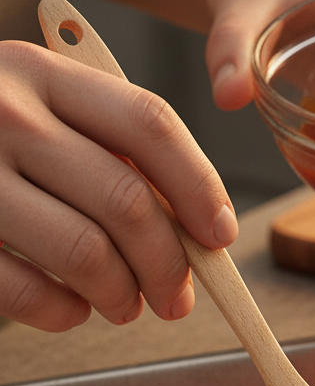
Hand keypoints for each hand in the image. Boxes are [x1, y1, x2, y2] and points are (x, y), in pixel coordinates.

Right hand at [0, 41, 236, 330]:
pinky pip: (25, 289)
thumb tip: (199, 228)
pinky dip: (64, 313)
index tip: (221, 236)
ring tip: (127, 305)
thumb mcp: (43, 109)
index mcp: (44, 72)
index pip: (150, 124)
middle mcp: (4, 112)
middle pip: (128, 200)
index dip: (201, 187)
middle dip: (170, 265)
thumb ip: (113, 148)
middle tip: (178, 297)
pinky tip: (72, 310)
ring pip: (86, 251)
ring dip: (123, 294)